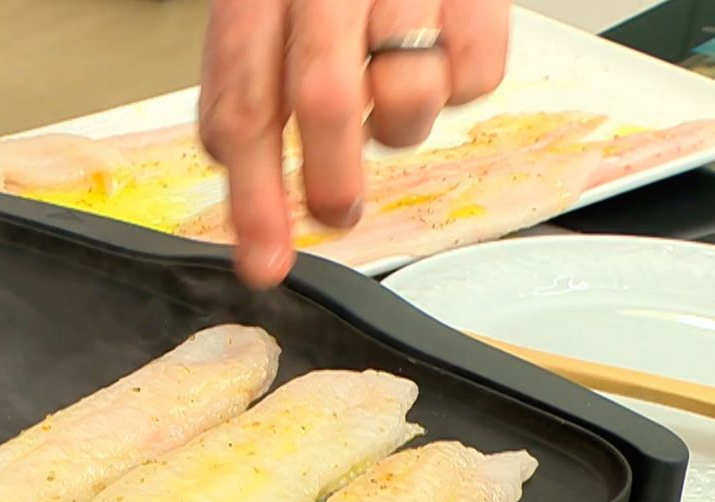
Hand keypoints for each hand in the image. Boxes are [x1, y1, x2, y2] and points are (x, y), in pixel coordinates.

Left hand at [199, 0, 510, 287]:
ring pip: (408, 96)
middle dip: (330, 178)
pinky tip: (439, 51)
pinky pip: (476, 76)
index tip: (263, 263)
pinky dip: (461, 86)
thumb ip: (247, 77)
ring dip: (398, 127)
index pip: (243, 104)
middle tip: (337, 213)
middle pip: (321, 100)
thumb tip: (238, 169)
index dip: (251, 198)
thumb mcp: (266, 2)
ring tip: (390, 96)